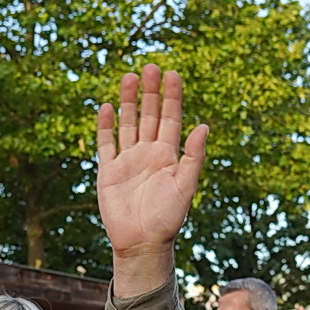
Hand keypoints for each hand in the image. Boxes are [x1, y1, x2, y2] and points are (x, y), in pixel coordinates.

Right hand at [96, 66, 208, 260]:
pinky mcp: (109, 171)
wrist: (142, 243)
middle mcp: (148, 154)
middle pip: (149, 116)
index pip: (170, 119)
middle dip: (150, 92)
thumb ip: (193, 157)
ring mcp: (128, 161)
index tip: (173, 74)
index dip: (172, 97)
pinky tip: (107, 107)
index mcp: (169, 156)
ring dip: (129, 102)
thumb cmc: (168, 219)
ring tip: (130, 77)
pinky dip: (106, 126)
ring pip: (128, 124)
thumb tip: (204, 127)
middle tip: (151, 66)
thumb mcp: (185, 186)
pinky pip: (106, 144)